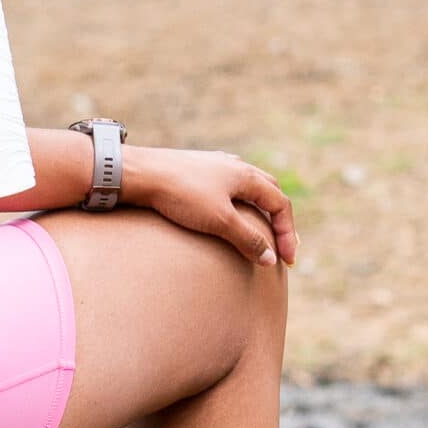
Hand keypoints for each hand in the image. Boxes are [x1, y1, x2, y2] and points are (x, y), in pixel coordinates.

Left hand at [124, 145, 297, 267]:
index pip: (280, 204)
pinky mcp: (196, 171)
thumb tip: (270, 259)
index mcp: (246, 175)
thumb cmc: (180, 195)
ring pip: (249, 187)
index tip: (287, 261)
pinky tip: (231, 210)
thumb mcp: (219, 221)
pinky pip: (229, 186)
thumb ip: (247, 239)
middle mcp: (234, 165)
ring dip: (261, 209)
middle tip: (284, 244)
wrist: (139, 174)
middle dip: (280, 219)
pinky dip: (240, 202)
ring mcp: (215, 165)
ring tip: (262, 228)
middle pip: (269, 191)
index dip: (288, 234)